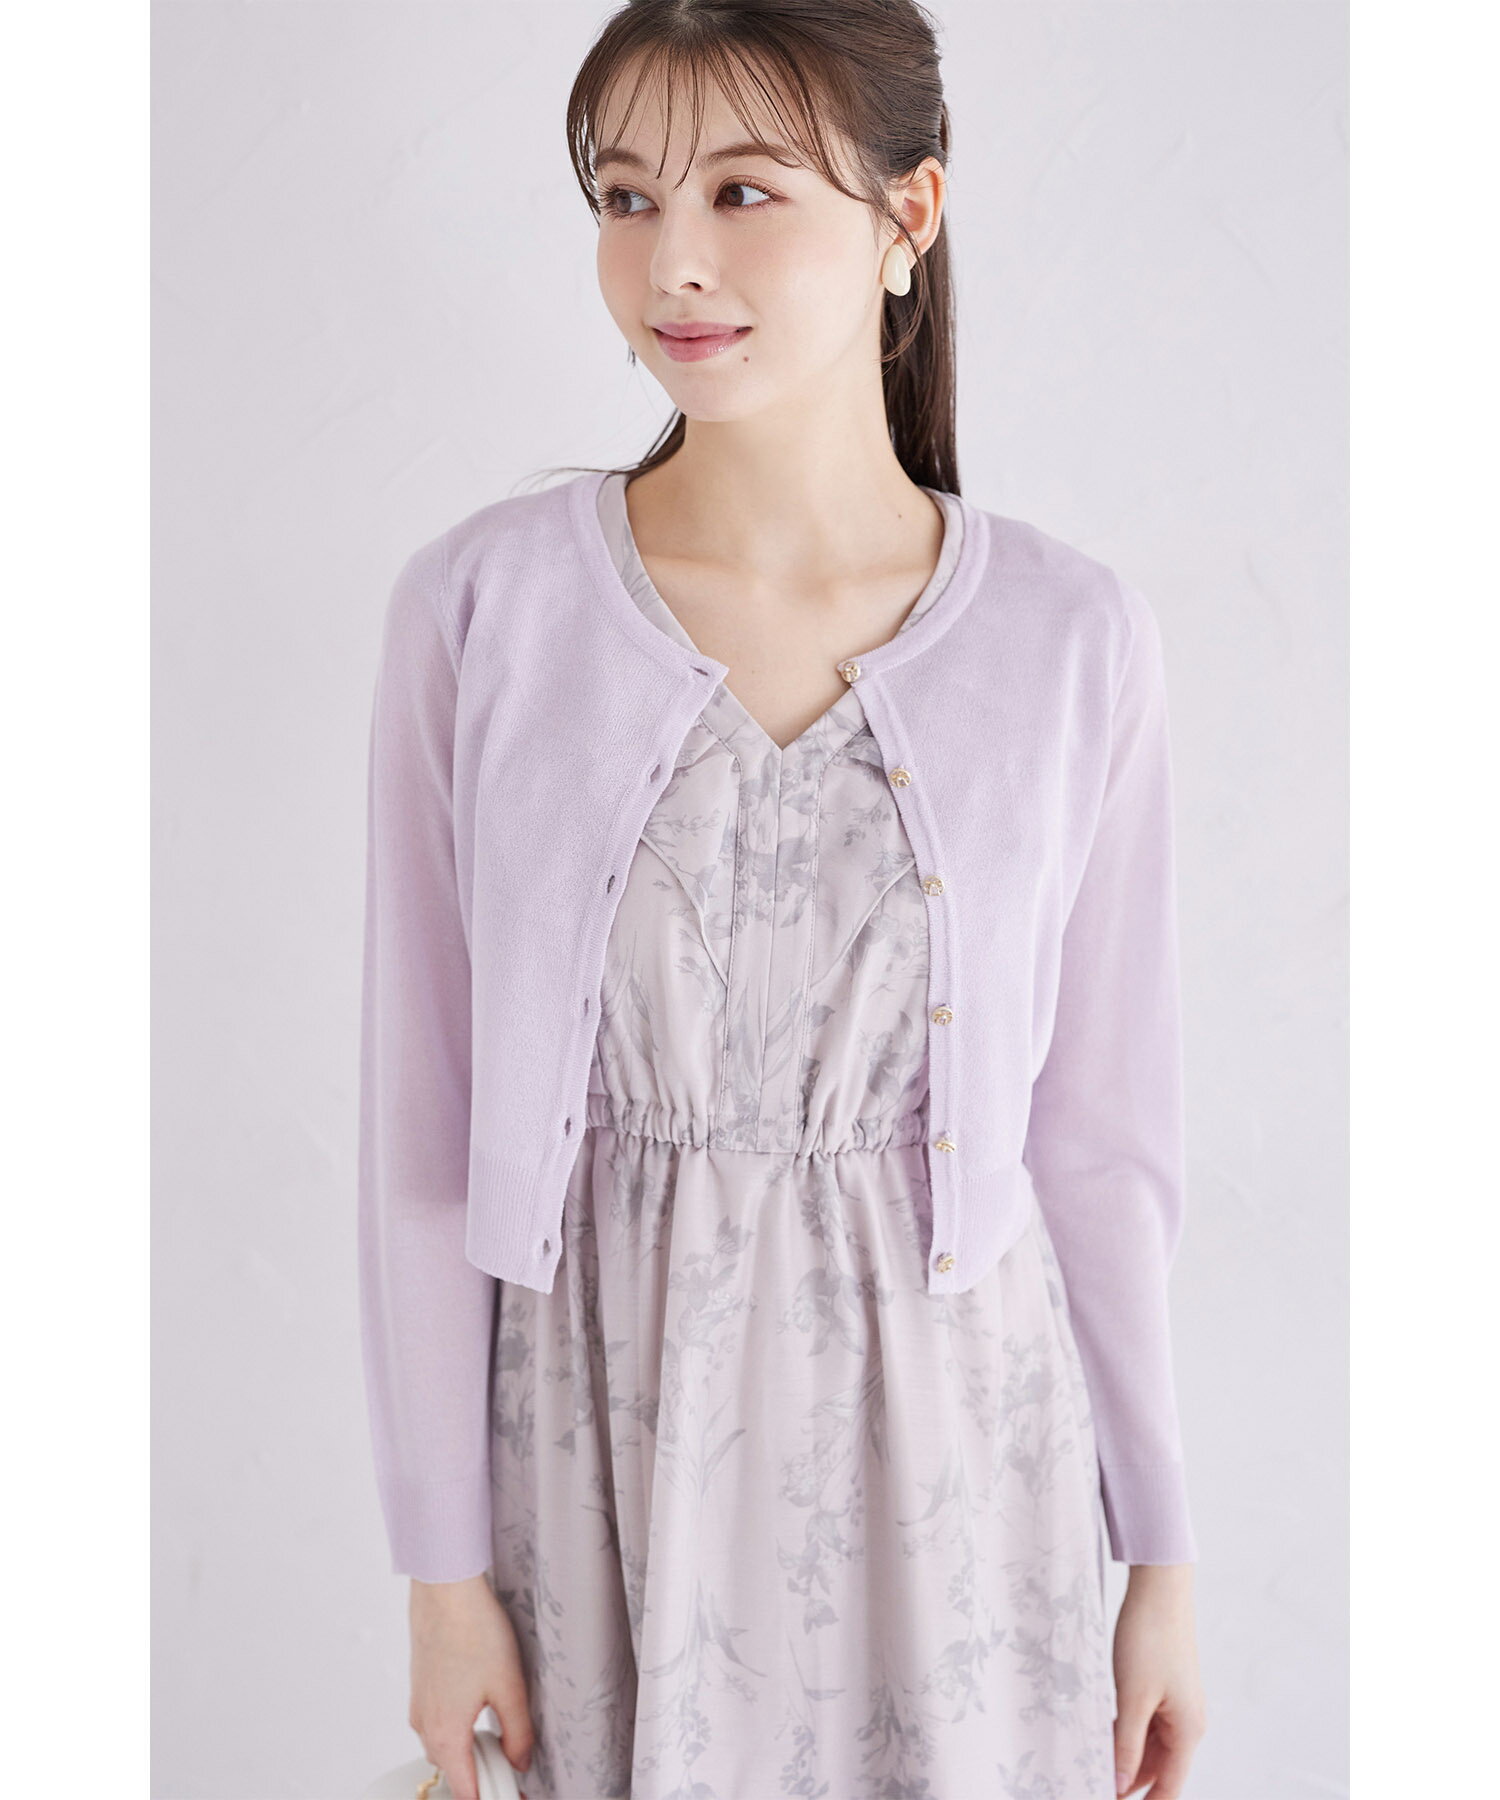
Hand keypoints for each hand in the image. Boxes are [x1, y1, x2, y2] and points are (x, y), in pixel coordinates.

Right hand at [408, 1573, 534, 1799]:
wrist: (445, 1590)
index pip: (466, 1792)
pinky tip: (481, 1706)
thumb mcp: (510, 1686)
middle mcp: (425, 1727)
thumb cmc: (474, 1631)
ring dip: (470, 1751)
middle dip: (483, 1775)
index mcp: (446, 1735)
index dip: (493, 1796)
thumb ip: (518, 1733)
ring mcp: (419, 1707)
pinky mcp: (420, 1688)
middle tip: (514, 1764)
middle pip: (454, 1772)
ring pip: (445, 1747)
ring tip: (502, 1734)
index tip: (514, 1791)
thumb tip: (520, 1761)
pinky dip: (458, 1729)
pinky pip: (438, 1724)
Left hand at [1112, 1564, 1206, 1796]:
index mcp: (1187, 1731)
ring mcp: (1175, 1704)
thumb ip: (1127, 1744)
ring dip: (1125, 1759)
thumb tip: (1121, 1783)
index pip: (1169, 1788)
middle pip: (1158, 1770)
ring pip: (1149, 1747)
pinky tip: (1102, 1738)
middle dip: (1130, 1784)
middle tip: (1093, 1786)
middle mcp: (1186, 1723)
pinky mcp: (1162, 1688)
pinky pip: (1144, 1724)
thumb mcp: (1133, 1696)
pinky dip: (1125, 1735)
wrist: (1160, 1588)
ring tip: (1093, 1769)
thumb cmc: (1150, 1638)